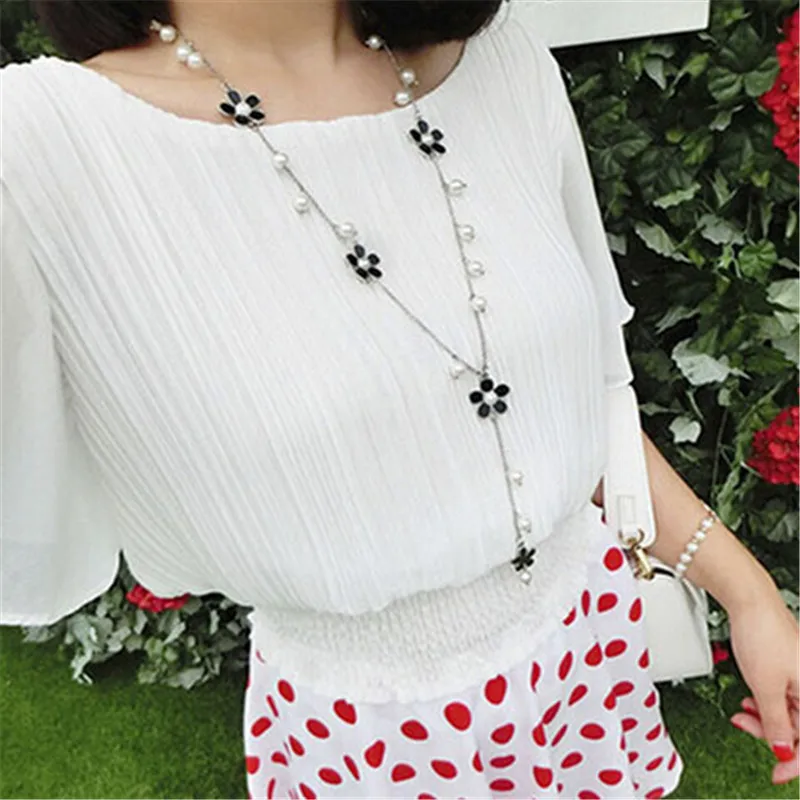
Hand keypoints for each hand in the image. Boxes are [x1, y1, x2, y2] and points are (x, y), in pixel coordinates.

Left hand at [728, 592, 799, 784]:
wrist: (750, 601)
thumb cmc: (761, 634)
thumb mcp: (764, 687)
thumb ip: (775, 722)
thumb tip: (783, 750)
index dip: (795, 762)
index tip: (777, 773)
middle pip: (799, 727)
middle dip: (771, 733)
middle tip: (745, 726)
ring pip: (788, 712)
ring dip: (765, 717)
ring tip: (743, 712)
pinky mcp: (790, 667)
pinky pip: (782, 696)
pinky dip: (765, 702)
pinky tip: (750, 701)